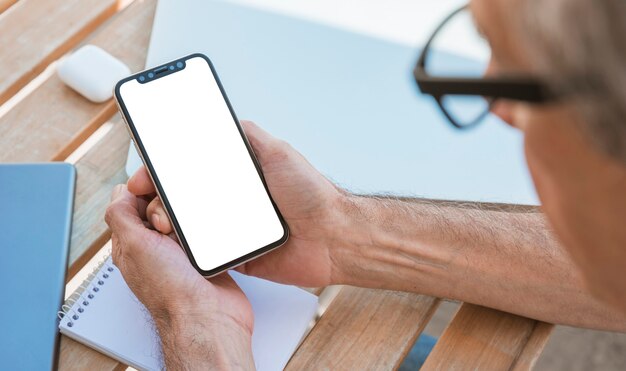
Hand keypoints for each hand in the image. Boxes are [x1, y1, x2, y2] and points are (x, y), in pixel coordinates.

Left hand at [105, 185, 254, 369]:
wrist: (209, 317)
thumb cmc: (171, 292)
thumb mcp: (134, 246)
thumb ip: (121, 215)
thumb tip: (122, 191)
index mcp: (131, 243)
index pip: (132, 201)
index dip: (144, 196)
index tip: (154, 207)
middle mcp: (154, 246)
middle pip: (161, 205)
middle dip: (169, 210)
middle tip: (171, 230)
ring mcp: (180, 250)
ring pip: (185, 215)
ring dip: (191, 220)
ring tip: (190, 239)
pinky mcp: (204, 254)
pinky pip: (206, 228)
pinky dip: (209, 230)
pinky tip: (207, 241)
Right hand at [128, 120, 346, 287]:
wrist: (333, 237)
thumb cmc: (311, 194)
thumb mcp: (279, 152)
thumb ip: (250, 135)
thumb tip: (222, 117)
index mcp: (236, 178)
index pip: (190, 172)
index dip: (163, 172)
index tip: (144, 174)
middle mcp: (229, 202)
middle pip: (182, 200)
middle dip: (158, 198)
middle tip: (147, 198)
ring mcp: (230, 230)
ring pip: (187, 227)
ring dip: (169, 223)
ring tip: (161, 222)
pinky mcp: (235, 255)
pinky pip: (204, 255)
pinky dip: (188, 250)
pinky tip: (177, 244)